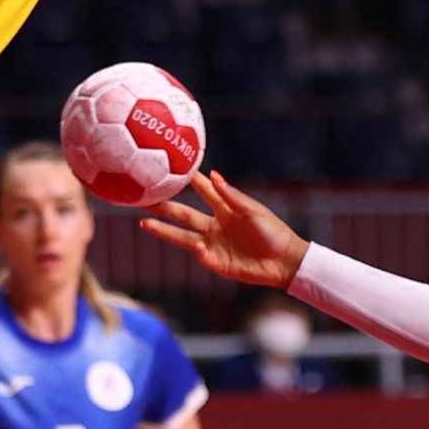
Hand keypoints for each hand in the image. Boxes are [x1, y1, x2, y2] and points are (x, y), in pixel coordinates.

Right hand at [142, 172, 310, 289]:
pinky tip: (197, 245)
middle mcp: (214, 225)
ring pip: (182, 235)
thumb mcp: (253, 210)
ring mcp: (213, 244)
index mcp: (225, 209)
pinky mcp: (217, 262)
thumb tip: (212, 174)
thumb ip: (231, 195)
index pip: (201, 190)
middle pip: (183, 213)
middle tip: (141, 197)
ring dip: (163, 229)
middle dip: (163, 205)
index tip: (167, 166)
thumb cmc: (273, 232)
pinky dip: (198, 250)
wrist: (286, 262)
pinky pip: (201, 255)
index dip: (186, 179)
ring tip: (143, 221)